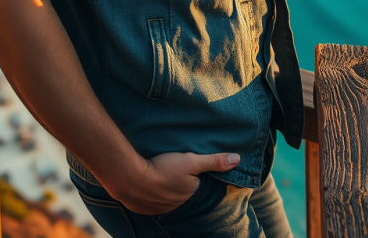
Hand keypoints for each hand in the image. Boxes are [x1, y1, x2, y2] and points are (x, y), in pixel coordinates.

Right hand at [108, 151, 239, 214]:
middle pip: (181, 192)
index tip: (191, 167)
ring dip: (165, 189)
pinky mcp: (143, 208)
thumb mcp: (192, 160)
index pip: (196, 186)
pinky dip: (152, 193)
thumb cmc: (163, 168)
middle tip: (174, 170)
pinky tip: (149, 183)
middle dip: (180, 184)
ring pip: (166, 198)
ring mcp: (158, 209)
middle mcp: (175, 206)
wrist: (130, 178)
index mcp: (189, 195)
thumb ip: (214, 161)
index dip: (195, 176)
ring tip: (162, 175)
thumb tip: (238, 159)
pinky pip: (151, 202)